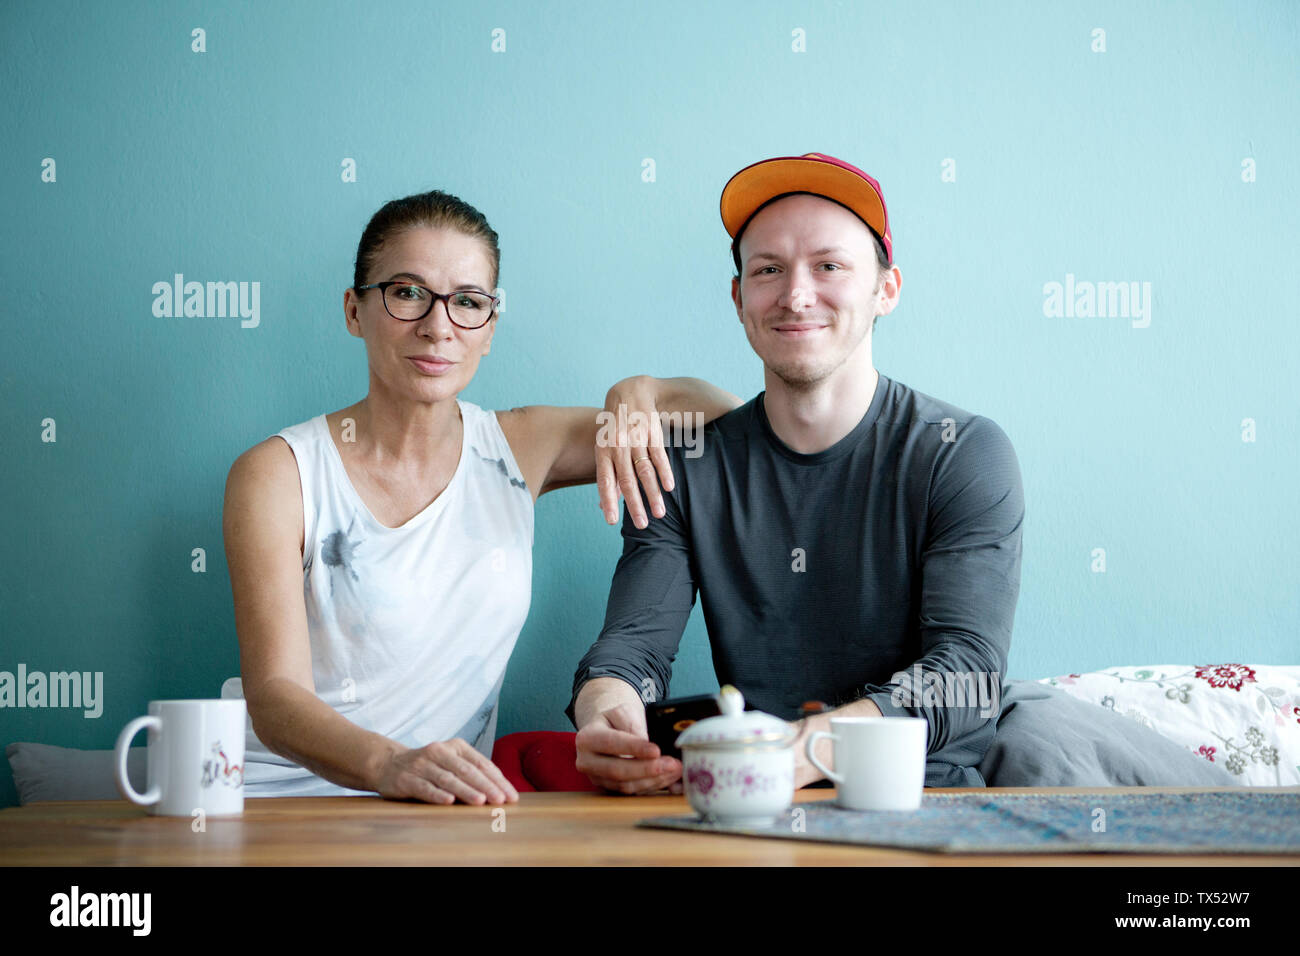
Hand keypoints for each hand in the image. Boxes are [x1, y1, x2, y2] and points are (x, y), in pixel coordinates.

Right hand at [373, 739, 519, 804]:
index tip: (511, 796)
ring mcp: (422, 765)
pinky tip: (449, 801)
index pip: (481, 764)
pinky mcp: (406, 779)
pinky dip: (437, 794)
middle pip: (467, 770)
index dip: (497, 780)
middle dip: (486, 786)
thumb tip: (501, 792)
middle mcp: (439, 752)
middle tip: (501, 799)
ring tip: (481, 801)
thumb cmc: (429, 766)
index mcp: (456, 746)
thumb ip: (471, 772)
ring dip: (465, 791)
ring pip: (448, 779)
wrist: (388, 764)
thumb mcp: (451, 762)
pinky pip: (424, 787)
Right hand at [575, 702, 682, 793]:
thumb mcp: (623, 713)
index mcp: (587, 738)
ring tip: (675, 770)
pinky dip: (652, 786)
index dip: (634, 748)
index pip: (611, 743)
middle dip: (647, 769)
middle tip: (672, 764)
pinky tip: (668, 778)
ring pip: (626, 785)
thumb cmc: (617, 721)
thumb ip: (633, 725)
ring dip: (654, 780)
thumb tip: (648, 745)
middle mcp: (587, 761)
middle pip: (617, 770)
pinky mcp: (609, 789)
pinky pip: (632, 792)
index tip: (656, 750)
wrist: (608, 732)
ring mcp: (597, 779)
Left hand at [597, 376, 674, 528]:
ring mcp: (636, 439)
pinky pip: (659, 455)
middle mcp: (618, 446)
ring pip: (645, 471)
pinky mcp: (652, 432)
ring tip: (660, 513)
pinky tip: (669, 488)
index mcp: (603, 451)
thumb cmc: (615, 426)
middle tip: (642, 525)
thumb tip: (605, 505)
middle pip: (628, 480)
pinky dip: (665, 472)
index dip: (608, 500)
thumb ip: (609, 476)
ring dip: (653, 494)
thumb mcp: (605, 448)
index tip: (611, 521)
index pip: (604, 480)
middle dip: (635, 504)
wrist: (630, 392)